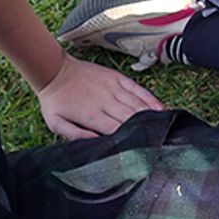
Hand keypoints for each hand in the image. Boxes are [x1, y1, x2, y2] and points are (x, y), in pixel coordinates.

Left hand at [36, 53, 163, 140]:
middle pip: (131, 119)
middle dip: (145, 131)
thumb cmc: (55, 100)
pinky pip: (138, 90)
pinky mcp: (116, 78)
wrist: (54, 70)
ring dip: (151, 117)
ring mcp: (113, 88)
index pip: (117, 130)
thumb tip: (95, 142)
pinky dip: (150, 99)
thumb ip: (74, 135)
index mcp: (92, 115)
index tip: (143, 148)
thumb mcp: (55, 123)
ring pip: (137, 105)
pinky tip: (159, 108)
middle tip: (160, 141)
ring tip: (164, 127)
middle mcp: (106, 101)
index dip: (131, 140)